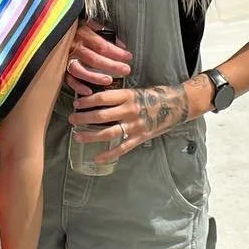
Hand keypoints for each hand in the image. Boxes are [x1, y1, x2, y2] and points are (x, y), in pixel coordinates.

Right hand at [65, 21, 132, 95]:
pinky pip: (68, 79)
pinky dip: (78, 86)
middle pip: (94, 58)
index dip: (116, 52)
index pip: (102, 45)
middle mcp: (74, 47)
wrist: (51, 27)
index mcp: (83, 34)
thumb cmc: (75, 28)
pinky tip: (89, 91)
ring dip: (94, 77)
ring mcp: (66, 58)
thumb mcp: (90, 24)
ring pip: (80, 70)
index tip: (128, 57)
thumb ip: (105, 33)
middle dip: (111, 65)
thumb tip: (121, 44)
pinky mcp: (60, 68)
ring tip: (108, 80)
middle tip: (125, 70)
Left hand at [69, 82, 189, 162]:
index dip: (87, 101)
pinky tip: (96, 157)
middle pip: (101, 115)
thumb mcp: (136, 91)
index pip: (102, 98)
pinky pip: (122, 148)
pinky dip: (108, 154)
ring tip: (77, 136)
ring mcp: (135, 125)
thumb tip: (98, 99)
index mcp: (128, 95)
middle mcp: (129, 110)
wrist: (177, 104)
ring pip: (108, 132)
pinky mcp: (140, 137)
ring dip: (90, 135)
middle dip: (83, 118)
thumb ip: (119, 96)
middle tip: (71, 119)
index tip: (76, 103)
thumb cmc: (155, 95)